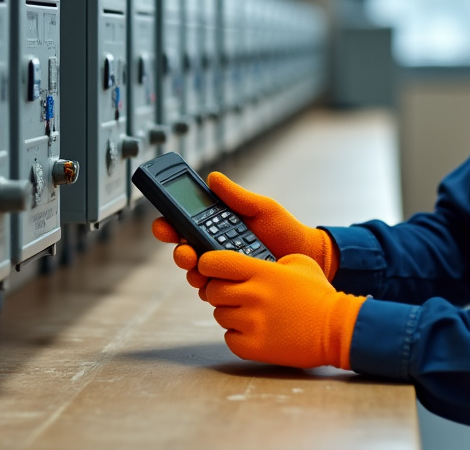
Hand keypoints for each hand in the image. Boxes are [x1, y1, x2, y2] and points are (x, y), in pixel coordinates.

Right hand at [150, 172, 338, 291]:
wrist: (306, 256)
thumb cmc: (284, 229)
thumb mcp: (261, 208)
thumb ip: (237, 196)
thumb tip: (213, 177)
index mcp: (215, 225)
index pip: (183, 224)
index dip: (167, 224)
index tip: (163, 225)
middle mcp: (213, 248)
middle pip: (183, 251)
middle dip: (179, 252)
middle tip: (186, 252)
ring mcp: (222, 269)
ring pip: (194, 273)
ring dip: (194, 271)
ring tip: (203, 268)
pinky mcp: (232, 288)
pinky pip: (213, 291)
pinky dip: (213, 287)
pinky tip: (222, 282)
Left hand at [199, 251, 364, 369]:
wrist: (338, 330)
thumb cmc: (319, 295)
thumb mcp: (299, 262)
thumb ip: (270, 258)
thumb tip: (249, 261)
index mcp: (262, 272)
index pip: (214, 262)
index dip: (208, 264)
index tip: (211, 268)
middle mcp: (253, 296)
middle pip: (212, 290)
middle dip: (220, 290)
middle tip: (236, 294)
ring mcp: (252, 323)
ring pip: (220, 314)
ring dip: (231, 313)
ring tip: (253, 314)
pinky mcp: (253, 347)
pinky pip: (229, 337)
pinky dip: (238, 335)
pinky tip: (256, 331)